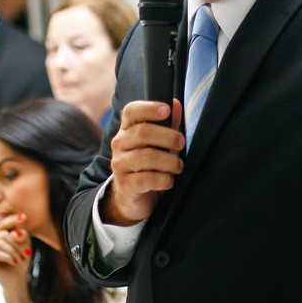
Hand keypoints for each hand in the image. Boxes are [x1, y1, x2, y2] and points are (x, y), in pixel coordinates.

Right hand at [0, 213, 32, 288]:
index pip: (2, 223)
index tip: (24, 217)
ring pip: (0, 243)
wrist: (16, 279)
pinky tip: (14, 262)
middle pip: (3, 234)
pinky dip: (8, 257)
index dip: (12, 220)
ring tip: (21, 259)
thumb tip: (14, 233)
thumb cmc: (20, 259)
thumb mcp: (24, 243)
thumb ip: (21, 235)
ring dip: (14, 251)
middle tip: (27, 253)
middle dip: (18, 243)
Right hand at [104, 99, 185, 225]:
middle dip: (169, 137)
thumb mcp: (159, 143)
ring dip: (170, 161)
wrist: (132, 198)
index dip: (149, 108)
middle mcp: (120, 144)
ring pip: (147, 156)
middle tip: (181, 143)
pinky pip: (148, 179)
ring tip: (178, 166)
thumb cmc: (150, 164)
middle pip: (143, 132)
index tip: (166, 110)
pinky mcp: (125, 184)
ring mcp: (120, 164)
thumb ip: (168, 124)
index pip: (131, 111)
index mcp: (127, 130)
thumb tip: (175, 104)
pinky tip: (169, 181)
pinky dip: (164, 180)